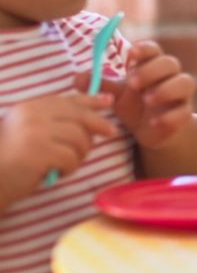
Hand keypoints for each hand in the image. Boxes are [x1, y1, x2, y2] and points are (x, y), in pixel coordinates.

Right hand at [0, 93, 116, 204]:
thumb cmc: (11, 159)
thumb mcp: (30, 132)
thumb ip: (53, 121)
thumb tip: (92, 112)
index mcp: (30, 107)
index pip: (67, 100)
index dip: (91, 100)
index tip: (109, 101)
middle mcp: (33, 115)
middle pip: (80, 116)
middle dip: (99, 125)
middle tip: (111, 132)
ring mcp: (36, 132)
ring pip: (79, 138)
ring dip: (80, 153)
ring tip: (68, 163)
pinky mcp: (40, 152)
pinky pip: (72, 157)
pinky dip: (71, 167)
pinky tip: (59, 172)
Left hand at [87, 41, 196, 150]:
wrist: (153, 131)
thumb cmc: (134, 107)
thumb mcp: (116, 95)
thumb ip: (100, 86)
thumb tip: (76, 78)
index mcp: (152, 66)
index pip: (153, 50)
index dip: (144, 49)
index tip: (130, 55)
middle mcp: (170, 76)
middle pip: (170, 63)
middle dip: (151, 71)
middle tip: (132, 83)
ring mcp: (181, 95)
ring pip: (186, 82)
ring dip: (167, 89)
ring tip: (147, 100)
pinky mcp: (185, 115)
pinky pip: (184, 111)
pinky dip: (169, 116)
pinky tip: (153, 123)